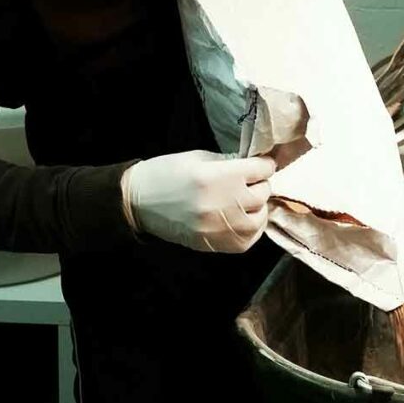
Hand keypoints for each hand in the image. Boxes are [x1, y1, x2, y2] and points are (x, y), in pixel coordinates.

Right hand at [122, 150, 274, 252]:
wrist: (140, 203)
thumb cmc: (168, 173)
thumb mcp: (200, 158)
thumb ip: (230, 163)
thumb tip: (256, 166)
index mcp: (218, 176)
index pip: (262, 170)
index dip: (263, 164)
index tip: (260, 164)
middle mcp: (224, 203)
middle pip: (263, 193)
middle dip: (259, 184)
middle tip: (248, 181)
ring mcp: (221, 228)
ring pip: (260, 218)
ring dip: (257, 208)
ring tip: (245, 201)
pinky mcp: (217, 245)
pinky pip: (249, 239)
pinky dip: (250, 228)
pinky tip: (240, 218)